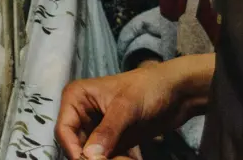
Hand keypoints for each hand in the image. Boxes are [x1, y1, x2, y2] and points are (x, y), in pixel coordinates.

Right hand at [55, 60, 203, 158]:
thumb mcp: (125, 109)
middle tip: (119, 159)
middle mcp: (82, 114)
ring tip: (129, 158)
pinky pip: (108, 156)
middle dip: (95, 157)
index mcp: (76, 99)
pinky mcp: (113, 139)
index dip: (74, 150)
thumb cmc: (147, 89)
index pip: (64, 130)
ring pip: (93, 153)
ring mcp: (98, 128)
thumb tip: (88, 157)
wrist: (178, 92)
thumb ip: (107, 132)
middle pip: (77, 145)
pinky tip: (132, 158)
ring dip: (109, 159)